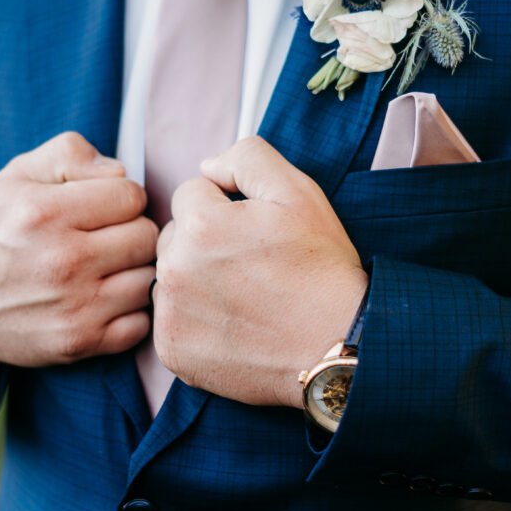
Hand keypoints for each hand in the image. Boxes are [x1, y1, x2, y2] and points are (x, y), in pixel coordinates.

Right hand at [0, 132, 157, 366]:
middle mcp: (63, 261)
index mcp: (45, 213)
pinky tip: (104, 299)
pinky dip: (129, 312)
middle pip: (146, 236)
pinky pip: (140, 323)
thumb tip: (120, 170)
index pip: (132, 196)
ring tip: (106, 268)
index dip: (121, 197)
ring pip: (147, 278)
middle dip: (131, 231)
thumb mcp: (16, 176)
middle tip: (107, 237)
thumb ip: (69, 154)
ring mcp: (74, 307)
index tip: (104, 207)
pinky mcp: (80, 343)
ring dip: (131, 271)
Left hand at [153, 137, 367, 408]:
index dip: (226, 206)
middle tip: (252, 265)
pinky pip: (172, 319)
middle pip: (175, 235)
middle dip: (205, 242)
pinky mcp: (173, 351)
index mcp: (200, 225)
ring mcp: (171, 314)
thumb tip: (207, 166)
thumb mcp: (298, 192)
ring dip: (196, 279)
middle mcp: (175, 269)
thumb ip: (247, 158)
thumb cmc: (321, 269)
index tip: (254, 231)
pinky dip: (195, 320)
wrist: (338, 345)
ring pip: (172, 276)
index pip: (191, 193)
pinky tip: (234, 324)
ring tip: (245, 295)